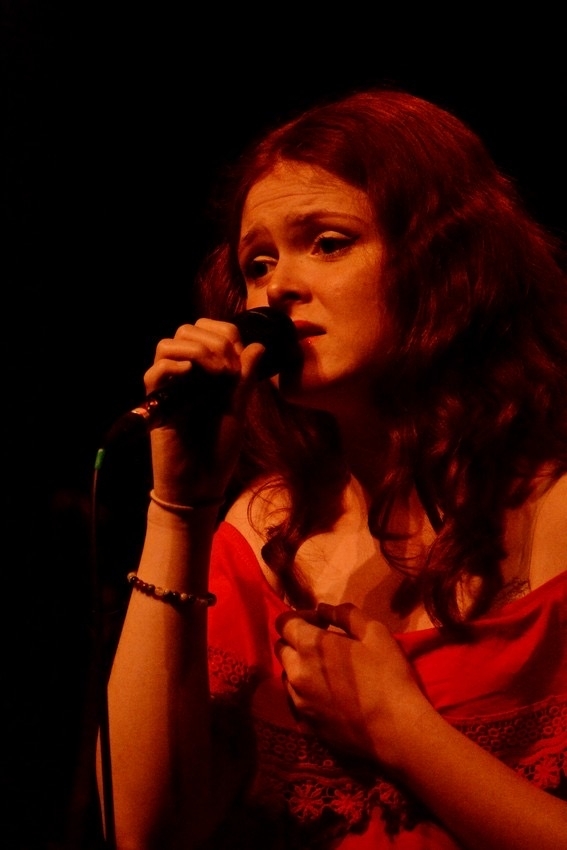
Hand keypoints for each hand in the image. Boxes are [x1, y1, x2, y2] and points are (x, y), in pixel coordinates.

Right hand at [145, 318, 265, 503]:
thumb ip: (245, 378)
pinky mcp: (155, 402)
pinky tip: (192, 378)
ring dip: (197, 350)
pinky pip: (155, 371)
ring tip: (216, 373)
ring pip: (168, 344)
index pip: (209, 331)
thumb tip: (257, 345)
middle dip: (214, 341)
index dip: (227, 335)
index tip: (240, 361)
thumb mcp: (238, 409)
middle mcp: (185, 374)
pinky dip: (174, 367)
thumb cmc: (218, 450)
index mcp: (207, 372)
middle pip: (188, 330)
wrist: (200, 484)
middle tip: (229, 369)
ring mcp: (169, 386)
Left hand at [274, 602, 430, 766]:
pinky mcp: (305, 725)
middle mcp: (296, 673)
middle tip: (324, 645)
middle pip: (281, 648)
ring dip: (299, 667)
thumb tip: (323, 609)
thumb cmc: (388, 675)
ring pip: (287, 675)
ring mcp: (298, 702)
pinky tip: (330, 696)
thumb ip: (345, 614)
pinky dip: (306, 693)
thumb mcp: (374, 633)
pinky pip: (296, 701)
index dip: (300, 617)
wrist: (396, 731)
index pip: (284, 623)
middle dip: (296, 641)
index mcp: (309, 646)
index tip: (321, 623)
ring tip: (326, 671)